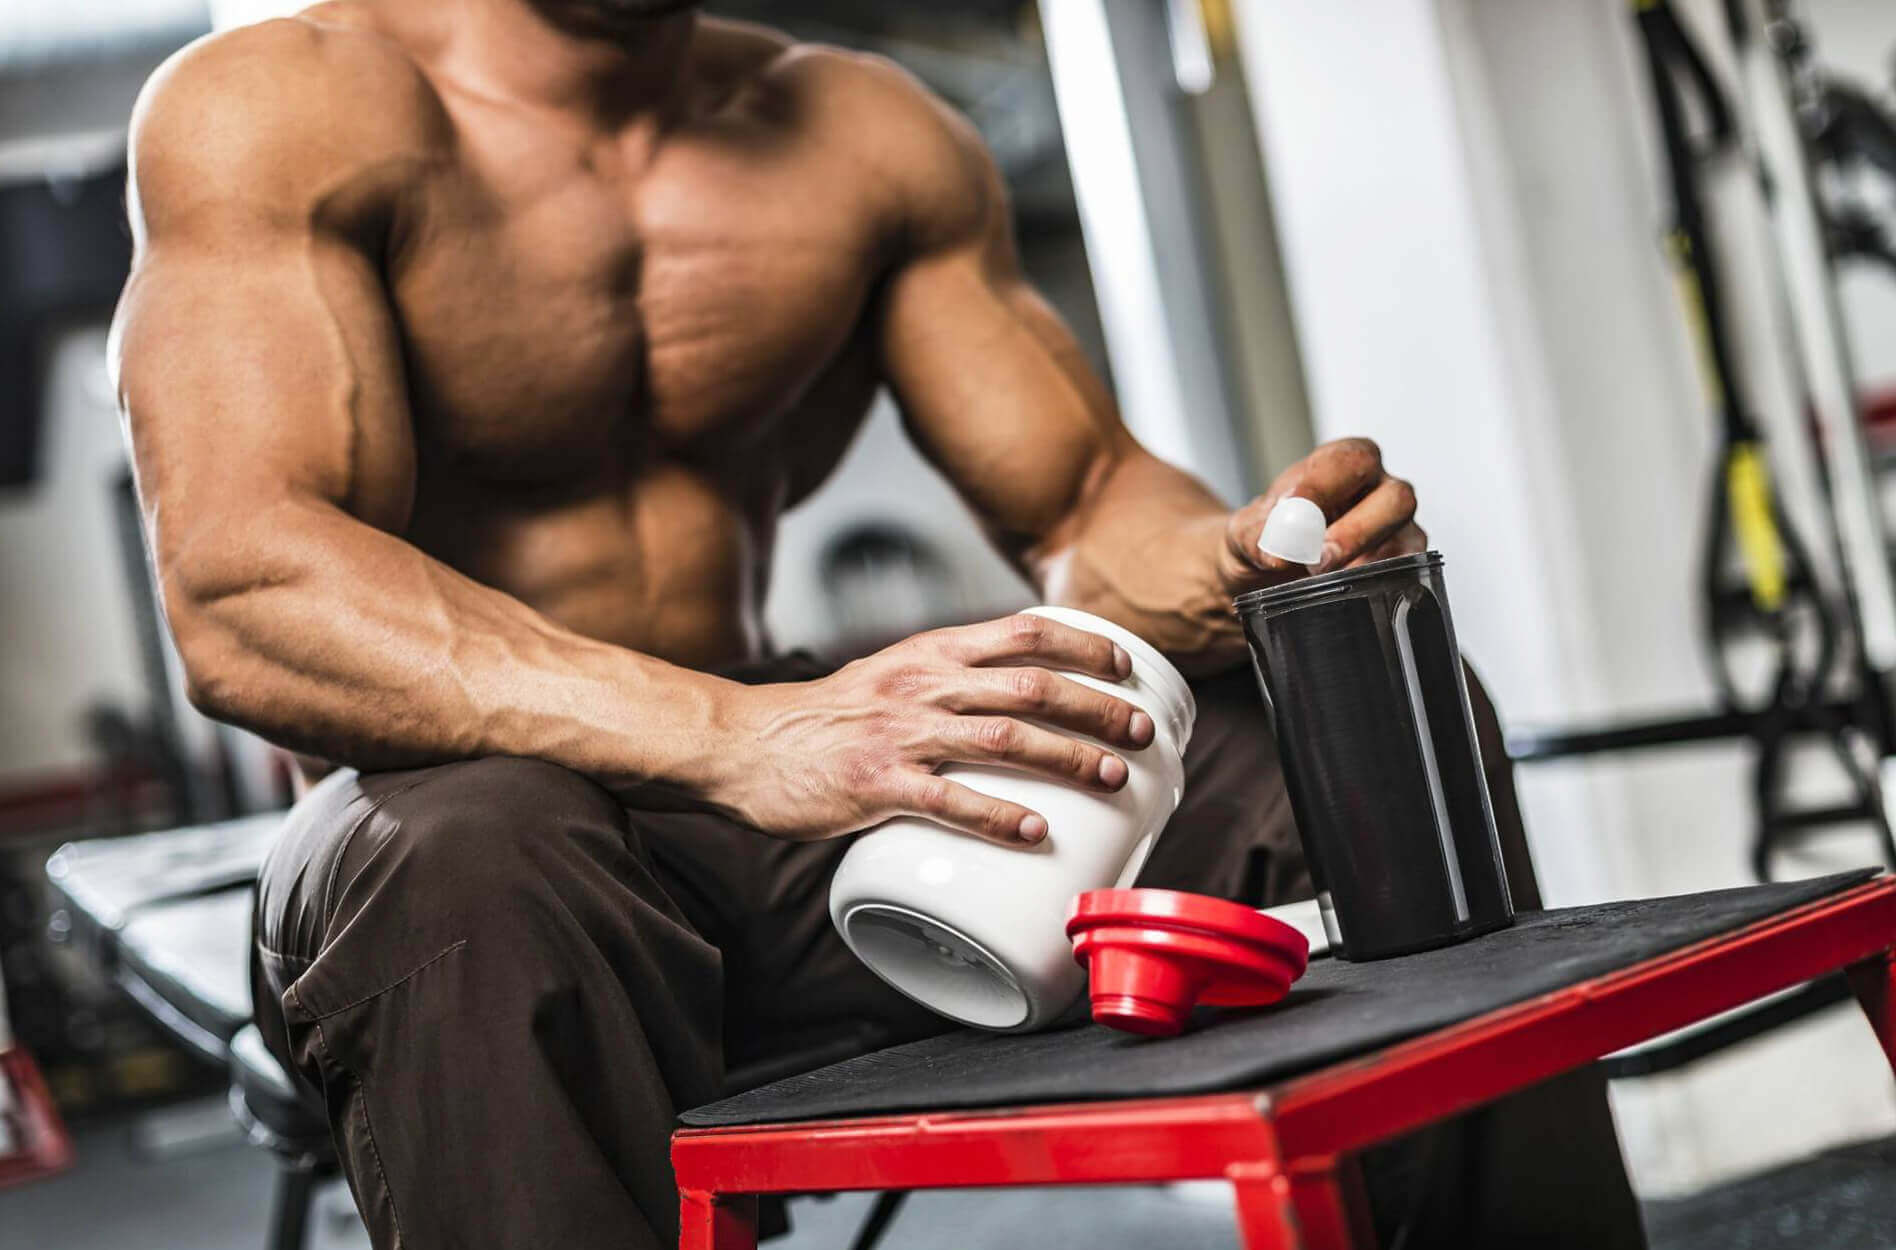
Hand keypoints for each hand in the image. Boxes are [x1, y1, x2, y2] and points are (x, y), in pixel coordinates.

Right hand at [713, 614, 1156, 845]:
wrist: (745, 744)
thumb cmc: (826, 718)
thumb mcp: (892, 674)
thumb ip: (949, 681)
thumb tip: (1021, 704)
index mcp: (931, 651)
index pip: (1024, 631)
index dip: (1085, 645)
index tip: (1126, 667)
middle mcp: (923, 683)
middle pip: (1031, 686)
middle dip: (1097, 709)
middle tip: (1141, 732)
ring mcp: (900, 733)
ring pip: (1004, 739)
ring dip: (1068, 758)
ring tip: (1112, 778)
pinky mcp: (875, 784)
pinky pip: (948, 800)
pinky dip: (999, 816)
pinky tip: (1036, 831)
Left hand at [1218, 438, 1423, 592]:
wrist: (1269, 566)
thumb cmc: (1268, 534)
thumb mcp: (1246, 530)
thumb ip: (1254, 535)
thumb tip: (1274, 552)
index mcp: (1342, 462)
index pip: (1348, 461)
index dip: (1324, 485)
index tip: (1293, 509)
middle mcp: (1379, 488)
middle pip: (1395, 496)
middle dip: (1356, 531)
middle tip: (1318, 559)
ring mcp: (1396, 526)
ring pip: (1409, 535)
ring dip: (1369, 560)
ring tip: (1326, 580)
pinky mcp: (1402, 560)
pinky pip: (1409, 570)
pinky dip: (1382, 582)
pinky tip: (1350, 591)